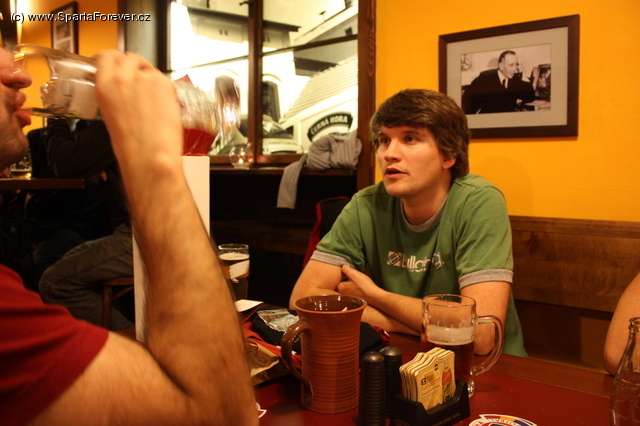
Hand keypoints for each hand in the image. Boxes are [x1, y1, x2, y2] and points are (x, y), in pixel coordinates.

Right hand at [95, 50, 182, 172]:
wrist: (150, 154)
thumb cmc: (131, 145)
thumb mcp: (109, 114)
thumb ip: (114, 95)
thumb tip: (122, 90)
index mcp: (104, 86)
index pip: (106, 56)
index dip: (113, 58)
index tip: (115, 61)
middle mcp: (123, 77)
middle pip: (129, 57)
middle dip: (134, 66)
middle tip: (139, 80)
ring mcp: (144, 78)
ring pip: (148, 68)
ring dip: (150, 77)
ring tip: (152, 99)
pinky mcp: (164, 83)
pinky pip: (164, 79)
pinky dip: (164, 88)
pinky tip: (162, 104)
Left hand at [337, 264, 382, 303]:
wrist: (373, 295)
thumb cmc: (362, 284)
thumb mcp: (353, 273)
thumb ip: (346, 269)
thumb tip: (342, 266)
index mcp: (340, 288)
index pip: (338, 278)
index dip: (344, 274)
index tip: (350, 273)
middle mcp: (342, 294)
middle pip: (343, 283)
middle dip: (347, 279)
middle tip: (354, 276)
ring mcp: (348, 297)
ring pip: (348, 286)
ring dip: (352, 283)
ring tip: (358, 280)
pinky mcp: (354, 299)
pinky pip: (353, 290)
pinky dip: (355, 287)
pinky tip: (360, 286)